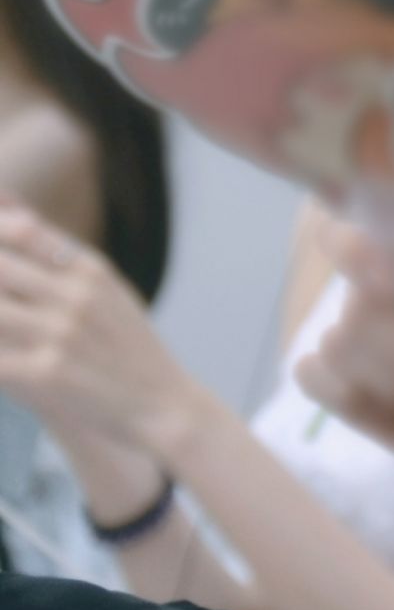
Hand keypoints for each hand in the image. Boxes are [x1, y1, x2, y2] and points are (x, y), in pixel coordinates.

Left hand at [0, 206, 200, 463]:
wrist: (162, 405)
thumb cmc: (127, 346)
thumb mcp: (104, 287)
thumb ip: (54, 250)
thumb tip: (7, 205)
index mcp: (90, 269)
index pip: (23, 230)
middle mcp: (75, 296)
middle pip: (0, 268)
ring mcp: (59, 335)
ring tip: (0, 326)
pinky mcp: (46, 376)